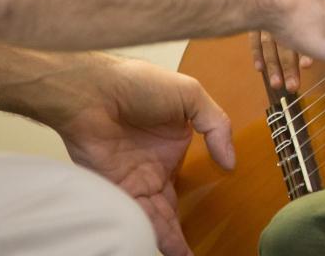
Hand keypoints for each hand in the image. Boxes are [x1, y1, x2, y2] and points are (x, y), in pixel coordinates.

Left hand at [47, 56, 233, 255]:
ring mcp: (133, 181)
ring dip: (168, 240)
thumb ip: (217, 125)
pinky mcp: (114, 191)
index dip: (201, 198)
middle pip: (170, 208)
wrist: (93, 91)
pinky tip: (164, 247)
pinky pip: (135, 217)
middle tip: (192, 255)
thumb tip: (231, 163)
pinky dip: (148, 234)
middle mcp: (153, 167)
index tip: (217, 217)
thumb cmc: (140, 84)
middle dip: (180, 235)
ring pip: (155, 218)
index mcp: (173, 143)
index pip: (190, 179)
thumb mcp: (191, 95)